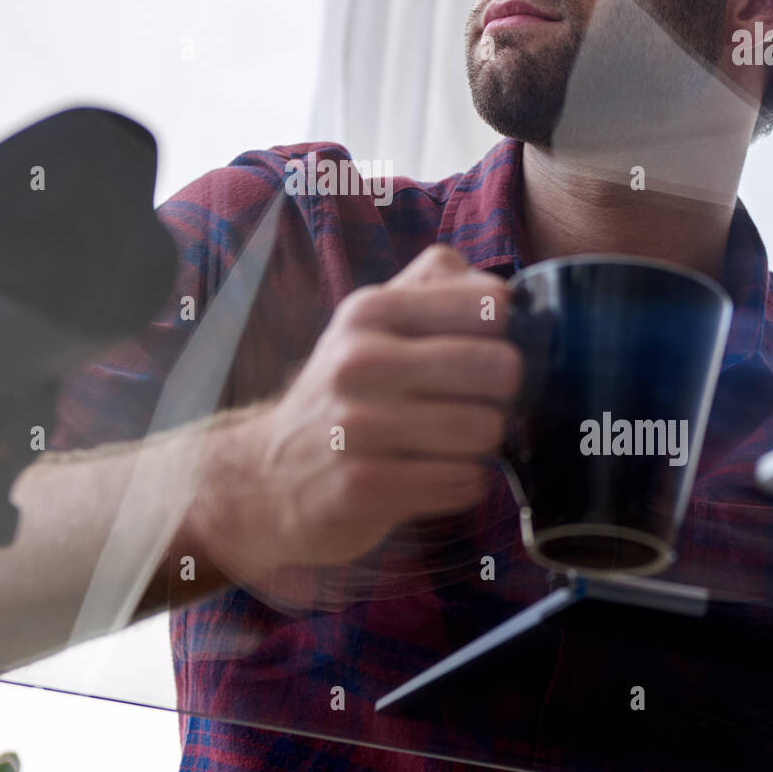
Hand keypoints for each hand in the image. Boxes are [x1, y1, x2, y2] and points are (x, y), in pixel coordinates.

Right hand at [187, 245, 520, 584]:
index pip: (489, 304)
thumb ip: (433, 284)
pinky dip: (464, 483)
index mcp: (369, 311)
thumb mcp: (371, 322)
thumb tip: (501, 288)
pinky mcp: (365, 487)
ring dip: (482, 444)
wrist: (268, 475)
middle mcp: (359, 360)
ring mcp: (358, 426)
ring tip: (451, 442)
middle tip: (476, 404)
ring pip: (485, 429)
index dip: (504, 334)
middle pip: (499, 367)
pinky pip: (464, 482)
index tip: (482, 351)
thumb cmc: (345, 392)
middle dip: (501, 394)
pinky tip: (434, 475)